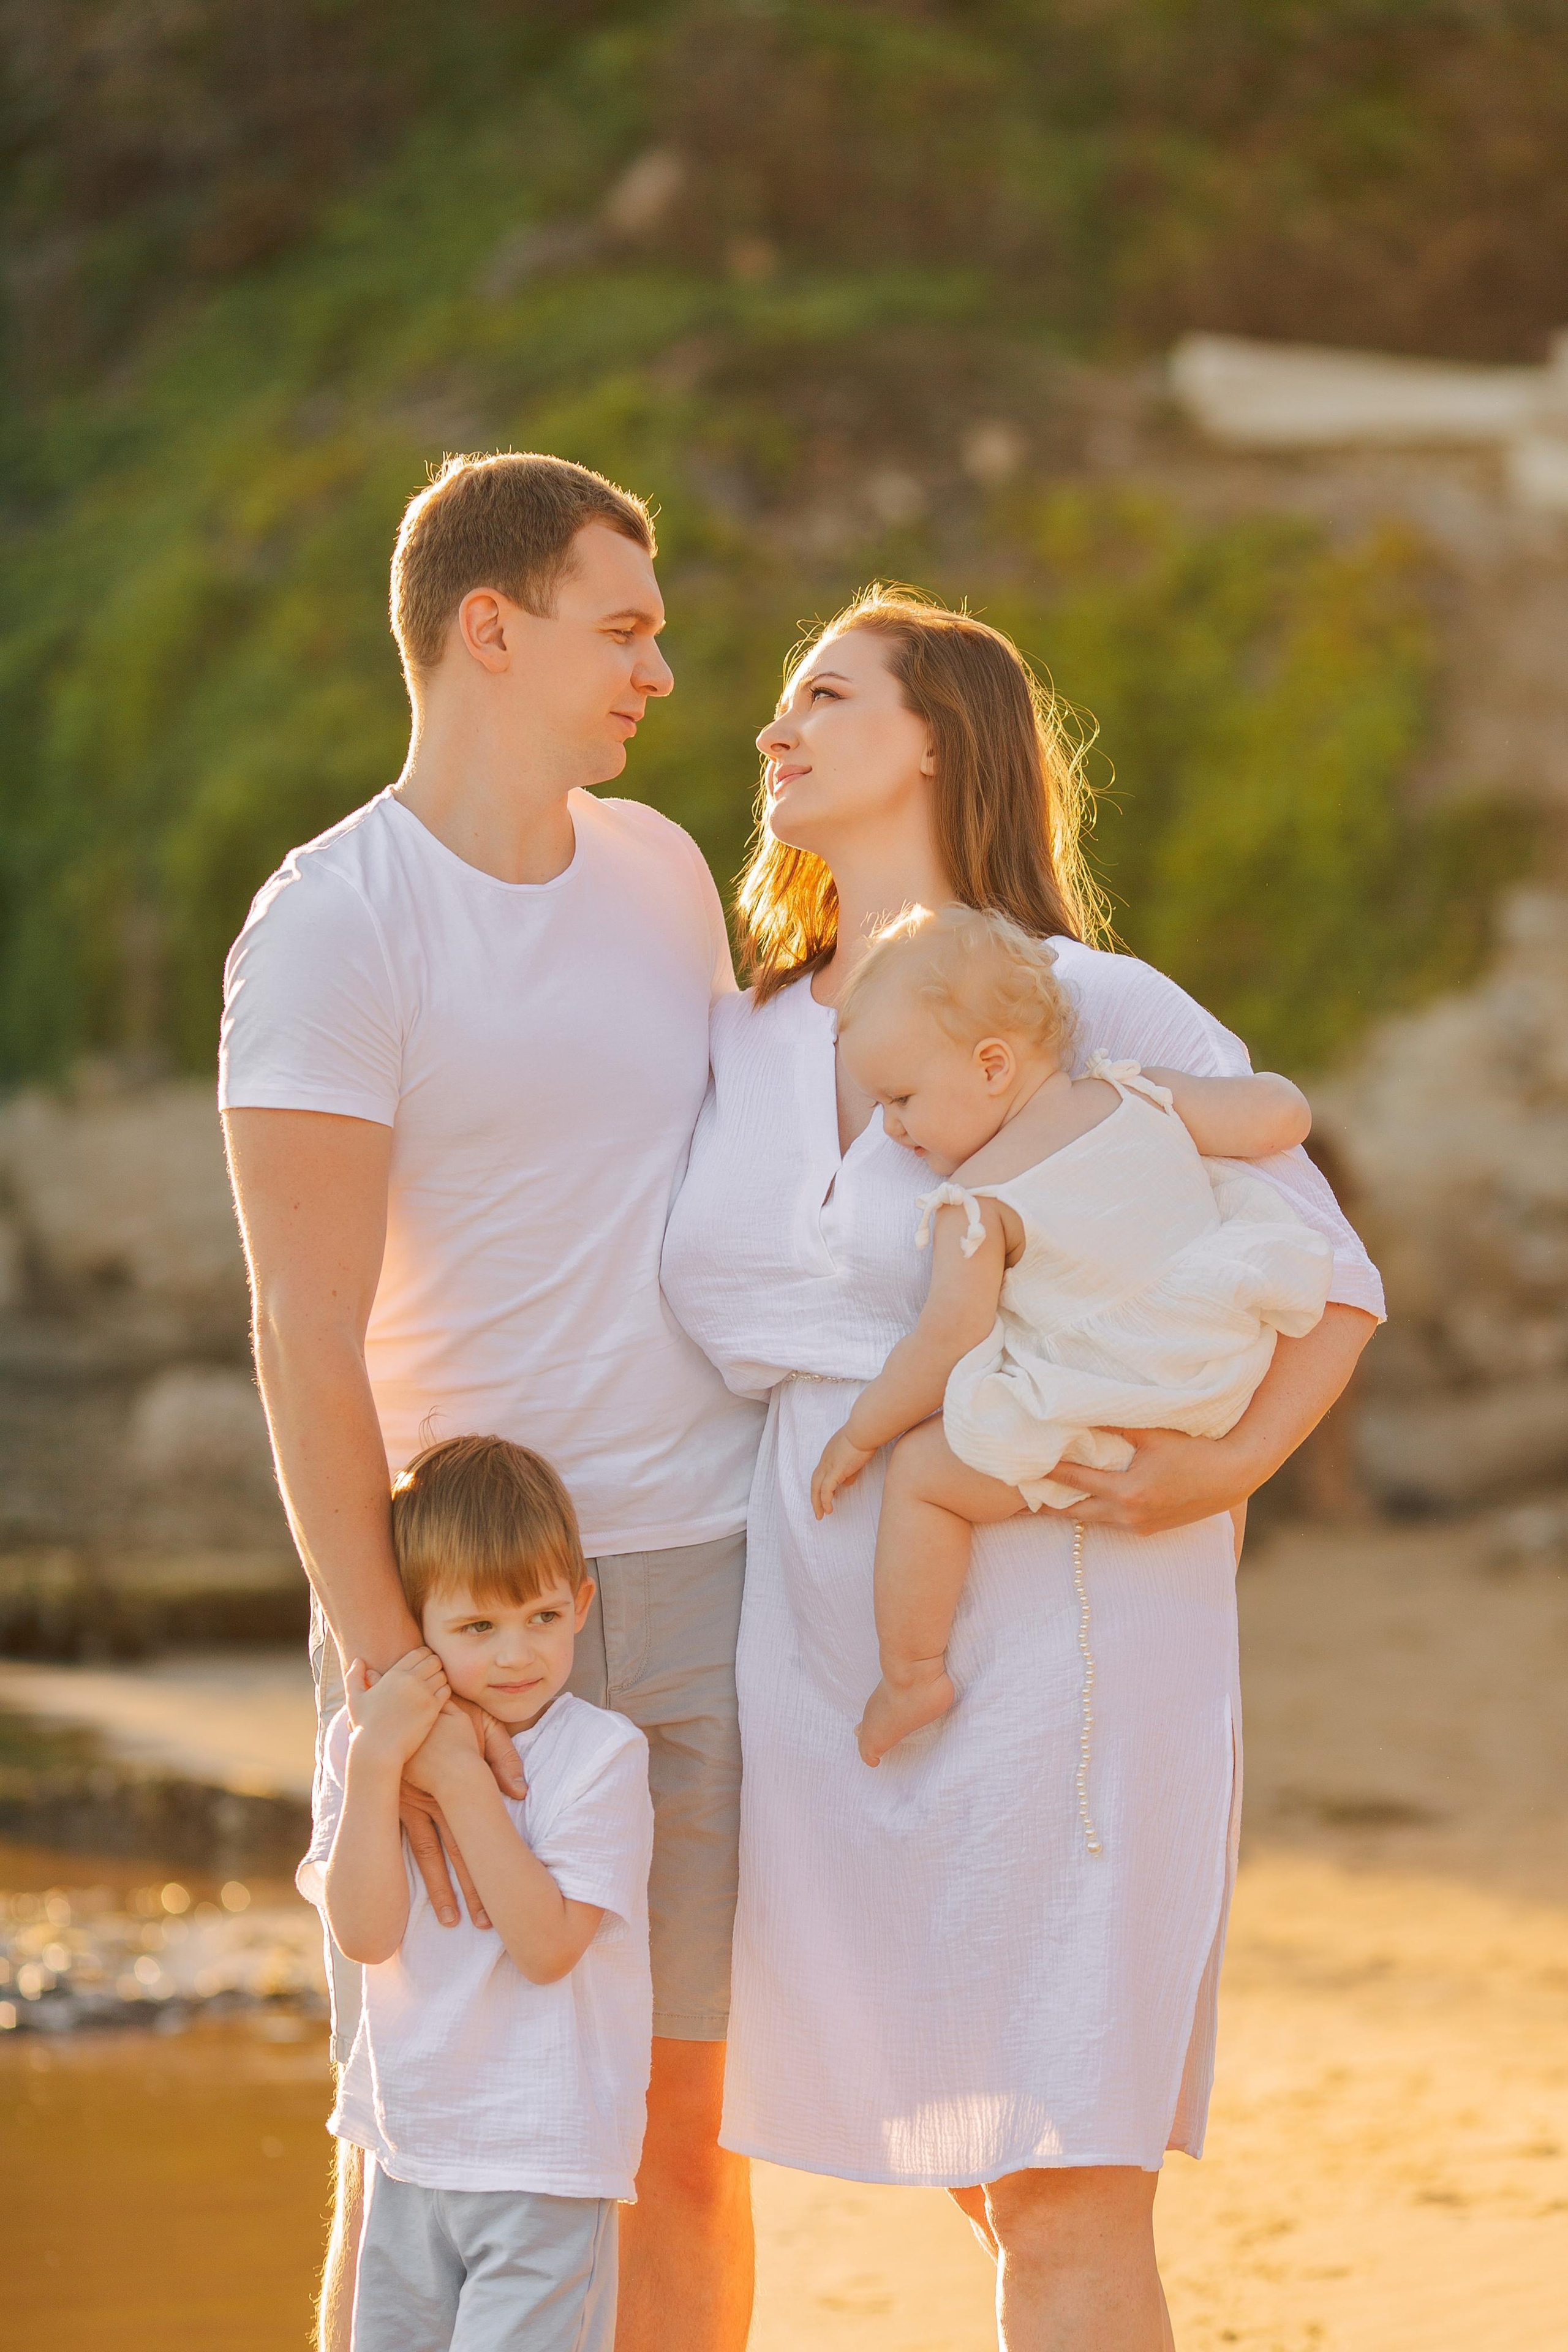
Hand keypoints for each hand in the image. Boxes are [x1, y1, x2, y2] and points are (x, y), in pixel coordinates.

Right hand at [343, 1648, 447, 1764]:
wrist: (378, 1750)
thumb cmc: (365, 1726)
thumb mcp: (354, 1699)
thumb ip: (354, 1677)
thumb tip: (358, 1660)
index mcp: (394, 1674)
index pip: (419, 1652)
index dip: (424, 1655)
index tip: (423, 1663)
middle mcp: (410, 1680)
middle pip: (434, 1660)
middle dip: (434, 1664)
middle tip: (432, 1674)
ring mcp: (423, 1694)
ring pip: (442, 1675)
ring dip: (440, 1678)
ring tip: (435, 1686)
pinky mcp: (432, 1708)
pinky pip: (446, 1690)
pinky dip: (444, 1691)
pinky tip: (437, 1699)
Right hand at [398, 1698, 526, 1930]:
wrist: (403, 1695)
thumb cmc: (449, 1708)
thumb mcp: (483, 1721)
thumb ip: (504, 1755)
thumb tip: (523, 1793)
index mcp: (461, 1782)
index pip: (482, 1832)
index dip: (494, 1865)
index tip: (508, 1895)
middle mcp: (437, 1801)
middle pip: (460, 1854)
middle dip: (474, 1890)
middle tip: (488, 1924)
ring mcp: (412, 1806)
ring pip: (431, 1857)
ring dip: (443, 1891)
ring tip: (453, 1924)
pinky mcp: (396, 1805)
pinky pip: (407, 1843)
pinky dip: (413, 1870)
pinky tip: (411, 1896)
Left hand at [813, 1426, 874, 1518]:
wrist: (864, 1430)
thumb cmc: (864, 1437)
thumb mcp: (855, 1454)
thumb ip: (851, 1469)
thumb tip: (847, 1482)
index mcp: (830, 1454)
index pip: (822, 1472)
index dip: (821, 1485)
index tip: (827, 1497)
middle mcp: (826, 1460)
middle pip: (814, 1481)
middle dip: (815, 1497)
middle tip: (818, 1511)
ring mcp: (829, 1465)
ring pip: (817, 1487)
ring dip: (817, 1502)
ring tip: (821, 1515)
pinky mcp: (835, 1470)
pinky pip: (826, 1489)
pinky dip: (825, 1500)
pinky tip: (828, 1509)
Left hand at [1044, 1426, 1255, 1537]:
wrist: (1231, 1476)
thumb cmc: (1193, 1450)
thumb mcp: (1153, 1433)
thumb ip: (1116, 1422)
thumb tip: (1083, 1408)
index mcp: (1126, 1492)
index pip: (1075, 1481)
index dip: (1048, 1473)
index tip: (1024, 1466)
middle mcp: (1128, 1515)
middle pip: (1075, 1512)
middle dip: (1050, 1502)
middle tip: (1024, 1493)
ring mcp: (1139, 1526)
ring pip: (1093, 1520)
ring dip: (1072, 1508)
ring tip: (1046, 1498)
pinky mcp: (1149, 1530)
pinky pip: (1112, 1523)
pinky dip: (1095, 1512)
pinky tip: (1086, 1502)